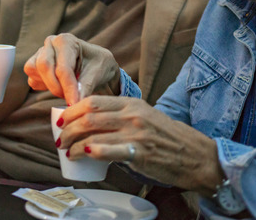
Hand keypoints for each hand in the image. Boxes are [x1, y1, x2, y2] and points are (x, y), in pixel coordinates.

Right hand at [24, 33, 119, 104]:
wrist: (95, 64)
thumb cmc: (98, 64)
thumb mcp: (98, 73)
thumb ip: (86, 86)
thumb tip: (75, 103)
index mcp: (66, 41)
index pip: (63, 67)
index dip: (68, 88)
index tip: (74, 104)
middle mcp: (50, 43)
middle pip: (44, 67)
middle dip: (56, 87)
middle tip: (70, 99)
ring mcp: (40, 53)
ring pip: (34, 72)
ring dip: (49, 86)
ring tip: (66, 90)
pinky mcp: (35, 65)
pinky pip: (32, 79)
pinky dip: (44, 87)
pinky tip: (59, 86)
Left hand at [57, 96, 223, 195]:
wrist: (194, 154)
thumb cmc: (167, 137)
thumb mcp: (144, 116)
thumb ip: (121, 115)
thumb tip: (90, 122)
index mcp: (131, 103)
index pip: (93, 101)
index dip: (72, 110)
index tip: (61, 120)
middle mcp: (132, 115)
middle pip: (88, 117)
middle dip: (68, 129)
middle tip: (60, 139)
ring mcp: (135, 133)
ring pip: (93, 134)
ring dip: (74, 144)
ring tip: (68, 152)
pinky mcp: (139, 153)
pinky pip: (109, 150)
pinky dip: (92, 152)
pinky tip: (83, 155)